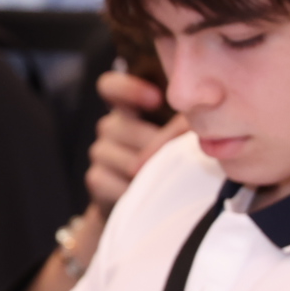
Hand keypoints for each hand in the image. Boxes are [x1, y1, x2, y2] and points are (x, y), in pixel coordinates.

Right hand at [83, 71, 188, 211]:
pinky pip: (110, 180)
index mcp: (129, 110)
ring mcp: (100, 152)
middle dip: (149, 143)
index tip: (156, 99)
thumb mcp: (179, 139)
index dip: (127, 89)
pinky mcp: (95, 178)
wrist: (151, 204)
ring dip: (144, 169)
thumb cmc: (170, 162)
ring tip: (163, 176)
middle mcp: (110, 127)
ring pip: (119, 156)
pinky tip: (146, 191)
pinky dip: (132, 189)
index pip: (110, 87)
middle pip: (118, 126)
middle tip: (172, 155)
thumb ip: (182, 127)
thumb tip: (193, 128)